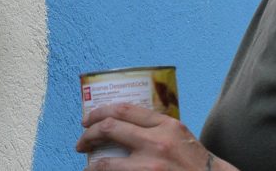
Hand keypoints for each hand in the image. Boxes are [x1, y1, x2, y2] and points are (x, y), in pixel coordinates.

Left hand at [77, 104, 223, 170]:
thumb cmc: (195, 161)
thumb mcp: (178, 134)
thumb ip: (154, 126)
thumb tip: (122, 123)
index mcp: (165, 125)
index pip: (123, 110)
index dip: (99, 112)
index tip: (88, 119)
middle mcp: (156, 143)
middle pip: (109, 129)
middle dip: (88, 135)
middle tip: (81, 142)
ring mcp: (151, 167)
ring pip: (106, 164)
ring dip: (91, 165)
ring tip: (87, 166)